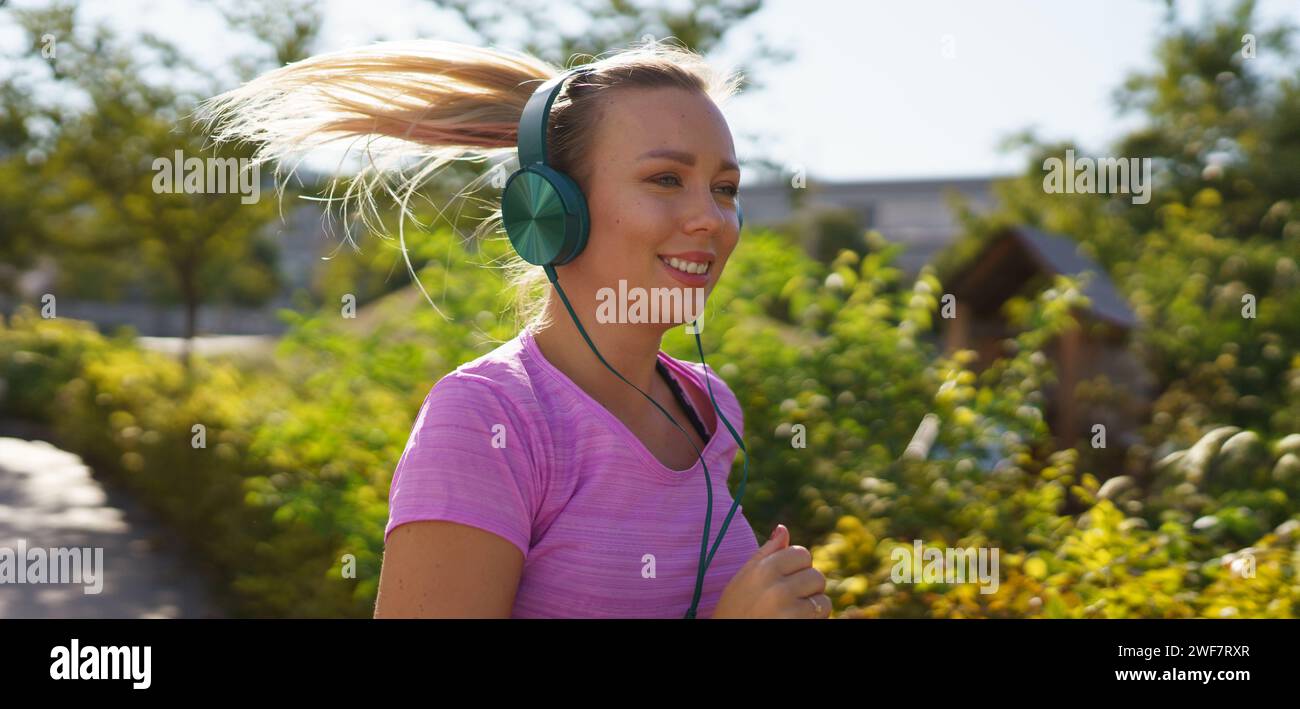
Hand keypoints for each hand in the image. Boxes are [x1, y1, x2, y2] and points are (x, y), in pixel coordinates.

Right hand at [712, 524, 830, 618]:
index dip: (797, 567)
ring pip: (822, 598)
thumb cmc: (735, 609)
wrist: (729, 636)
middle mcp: (777, 588)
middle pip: (816, 575)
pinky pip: (822, 615)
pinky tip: (795, 620)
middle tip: (788, 600)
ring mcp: (789, 610)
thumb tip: (783, 529)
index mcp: (763, 570)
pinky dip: (814, 618)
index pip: (802, 553)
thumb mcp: (744, 578)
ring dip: (812, 606)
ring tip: (792, 612)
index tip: (785, 580)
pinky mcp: (798, 624)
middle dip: (807, 587)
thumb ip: (766, 553)